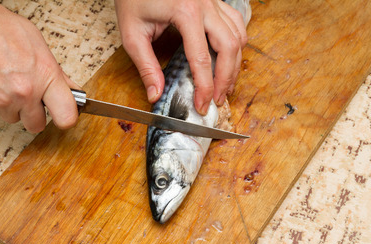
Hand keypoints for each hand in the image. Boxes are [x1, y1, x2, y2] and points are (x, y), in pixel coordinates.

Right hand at [0, 0, 78, 132]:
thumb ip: (56, 72)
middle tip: (30, 99)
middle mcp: (24, 92)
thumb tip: (70, 89)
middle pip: (37, 125)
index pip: (66, 116)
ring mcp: (1, 100)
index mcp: (44, 76)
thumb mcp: (37, 43)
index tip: (64, 115)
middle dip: (35, 114)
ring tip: (5, 81)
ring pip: (13, 118)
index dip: (66, 117)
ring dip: (11, 106)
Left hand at [114, 0, 246, 114]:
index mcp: (185, 12)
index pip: (201, 59)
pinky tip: (228, 58)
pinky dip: (237, 43)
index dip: (204, 87)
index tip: (201, 105)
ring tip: (225, 85)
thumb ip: (146, 66)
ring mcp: (213, 0)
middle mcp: (205, 5)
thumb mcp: (133, 34)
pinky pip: (236, 23)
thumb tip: (155, 94)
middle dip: (225, 79)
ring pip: (238, 35)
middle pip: (228, 48)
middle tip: (217, 100)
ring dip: (234, 64)